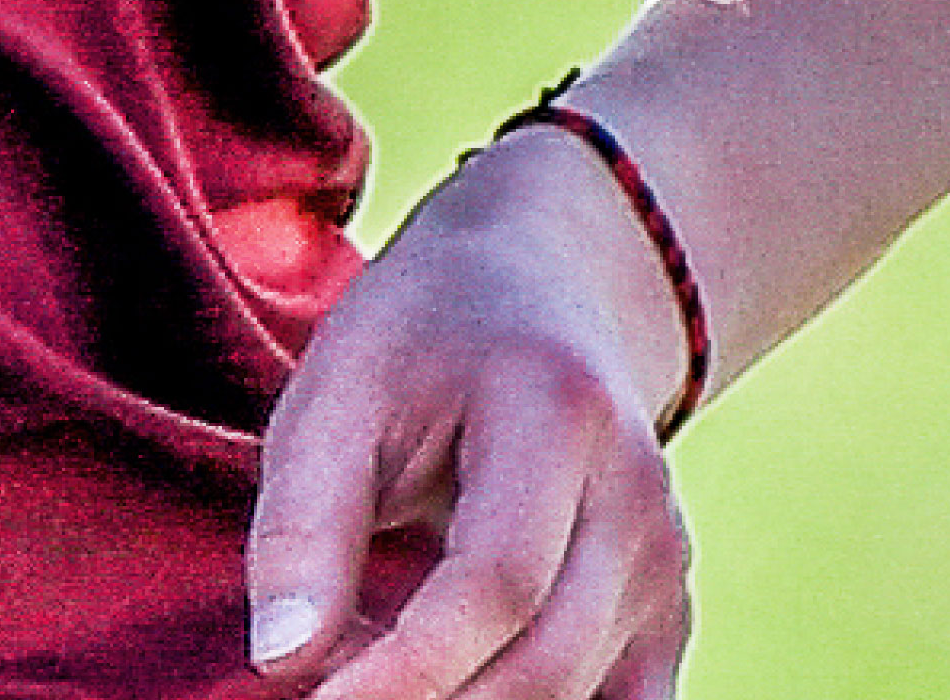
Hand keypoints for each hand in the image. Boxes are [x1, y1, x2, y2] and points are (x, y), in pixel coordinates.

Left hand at [243, 134, 696, 698]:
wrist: (540, 291)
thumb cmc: (417, 342)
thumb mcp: (336, 394)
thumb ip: (303, 525)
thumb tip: (282, 659)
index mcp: (558, 416)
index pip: (496, 582)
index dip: (406, 666)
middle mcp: (639, 496)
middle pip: (546, 659)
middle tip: (326, 694)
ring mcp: (666, 558)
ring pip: (578, 694)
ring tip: (367, 671)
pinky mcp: (667, 607)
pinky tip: (451, 685)